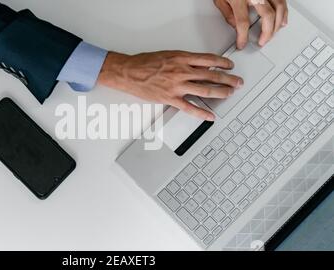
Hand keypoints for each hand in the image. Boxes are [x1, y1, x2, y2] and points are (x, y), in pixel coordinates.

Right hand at [97, 51, 242, 120]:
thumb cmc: (144, 63)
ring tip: (229, 94)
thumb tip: (197, 65)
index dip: (223, 63)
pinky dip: (202, 113)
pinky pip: (190, 108)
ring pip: (205, 90)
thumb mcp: (167, 55)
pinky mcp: (170, 99)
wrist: (129, 72)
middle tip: (237, 82)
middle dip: (228, 79)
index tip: (230, 66)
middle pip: (211, 75)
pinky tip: (210, 116)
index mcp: (182, 58)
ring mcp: (177, 86)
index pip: (209, 60)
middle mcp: (182, 71)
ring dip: (221, 92)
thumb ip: (183, 60)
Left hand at [214, 0, 287, 48]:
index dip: (243, 37)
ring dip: (278, 24)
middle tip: (262, 42)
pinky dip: (284, 12)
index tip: (242, 44)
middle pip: (267, 16)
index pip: (242, 23)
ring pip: (280, 8)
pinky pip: (282, 0)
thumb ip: (227, 13)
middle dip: (266, 33)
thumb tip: (235, 26)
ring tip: (272, 34)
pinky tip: (282, 20)